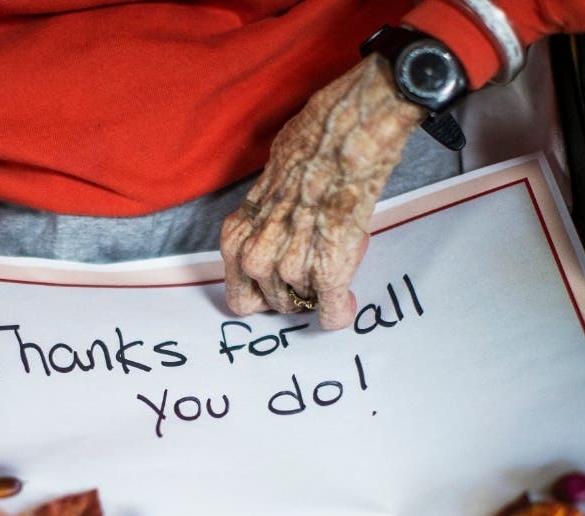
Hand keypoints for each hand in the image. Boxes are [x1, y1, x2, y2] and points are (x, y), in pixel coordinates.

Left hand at [220, 55, 424, 329]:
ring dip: (320, 291)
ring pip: (304, 304)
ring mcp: (290, 267)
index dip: (263, 295)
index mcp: (237, 237)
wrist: (348, 135)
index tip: (281, 287)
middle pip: (273, 304)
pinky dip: (339, 310)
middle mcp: (256, 257)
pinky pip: (331, 310)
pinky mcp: (327, 271)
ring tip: (336, 256)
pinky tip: (346, 303)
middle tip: (315, 269)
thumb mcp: (266, 187)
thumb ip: (264, 221)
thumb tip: (276, 233)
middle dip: (295, 292)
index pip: (240, 295)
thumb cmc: (311, 149)